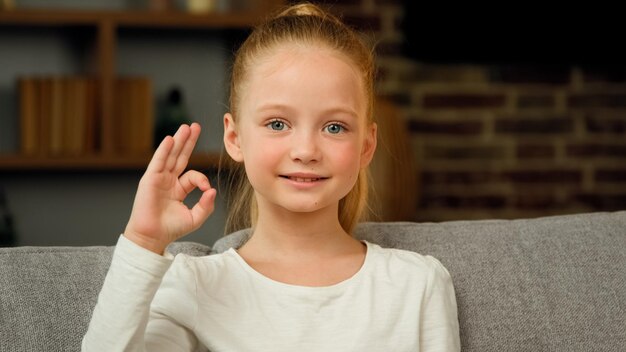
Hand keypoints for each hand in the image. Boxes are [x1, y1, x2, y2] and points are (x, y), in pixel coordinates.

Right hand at [124, 123, 216, 253]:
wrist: (152, 237)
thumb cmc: (171, 229)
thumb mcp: (195, 217)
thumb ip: (206, 205)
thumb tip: (213, 190)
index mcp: (178, 188)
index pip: (193, 176)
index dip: (202, 179)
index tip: (207, 189)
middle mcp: (168, 181)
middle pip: (180, 157)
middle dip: (188, 141)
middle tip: (195, 126)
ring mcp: (158, 179)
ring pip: (170, 155)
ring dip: (178, 140)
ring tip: (186, 127)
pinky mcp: (150, 180)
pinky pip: (158, 162)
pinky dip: (164, 150)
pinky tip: (170, 140)